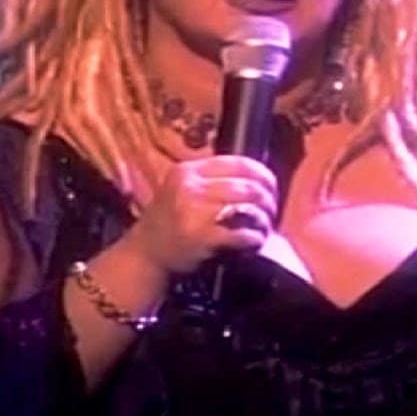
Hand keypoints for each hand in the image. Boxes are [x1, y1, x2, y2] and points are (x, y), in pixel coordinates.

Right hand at [123, 155, 277, 274]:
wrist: (145, 253)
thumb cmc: (169, 220)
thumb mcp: (182, 188)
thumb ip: (211, 179)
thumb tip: (256, 177)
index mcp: (189, 171)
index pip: (239, 163)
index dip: (263, 174)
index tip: (271, 187)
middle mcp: (191, 187)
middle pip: (248, 186)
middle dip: (268, 200)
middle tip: (271, 211)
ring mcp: (195, 212)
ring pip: (248, 208)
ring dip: (264, 220)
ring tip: (265, 227)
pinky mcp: (201, 238)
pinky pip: (241, 234)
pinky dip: (254, 238)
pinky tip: (255, 242)